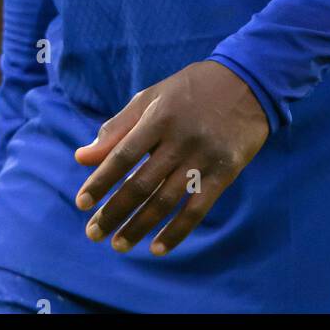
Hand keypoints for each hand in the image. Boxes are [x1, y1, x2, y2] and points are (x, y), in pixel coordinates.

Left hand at [74, 60, 269, 255]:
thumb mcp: (153, 97)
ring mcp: (204, 157)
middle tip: (93, 233)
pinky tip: (157, 248)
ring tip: (118, 244)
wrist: (248, 81)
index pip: (122, 156)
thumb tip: (82, 157)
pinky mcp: (226, 172)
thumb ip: (118, 127)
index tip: (81, 203)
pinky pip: (198, 209)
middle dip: (114, 212)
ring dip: (139, 227)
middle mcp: (180, 138)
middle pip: (141, 183)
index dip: (100, 181)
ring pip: (165, 201)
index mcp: (159, 116)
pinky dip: (177, 231)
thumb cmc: (191, 89)